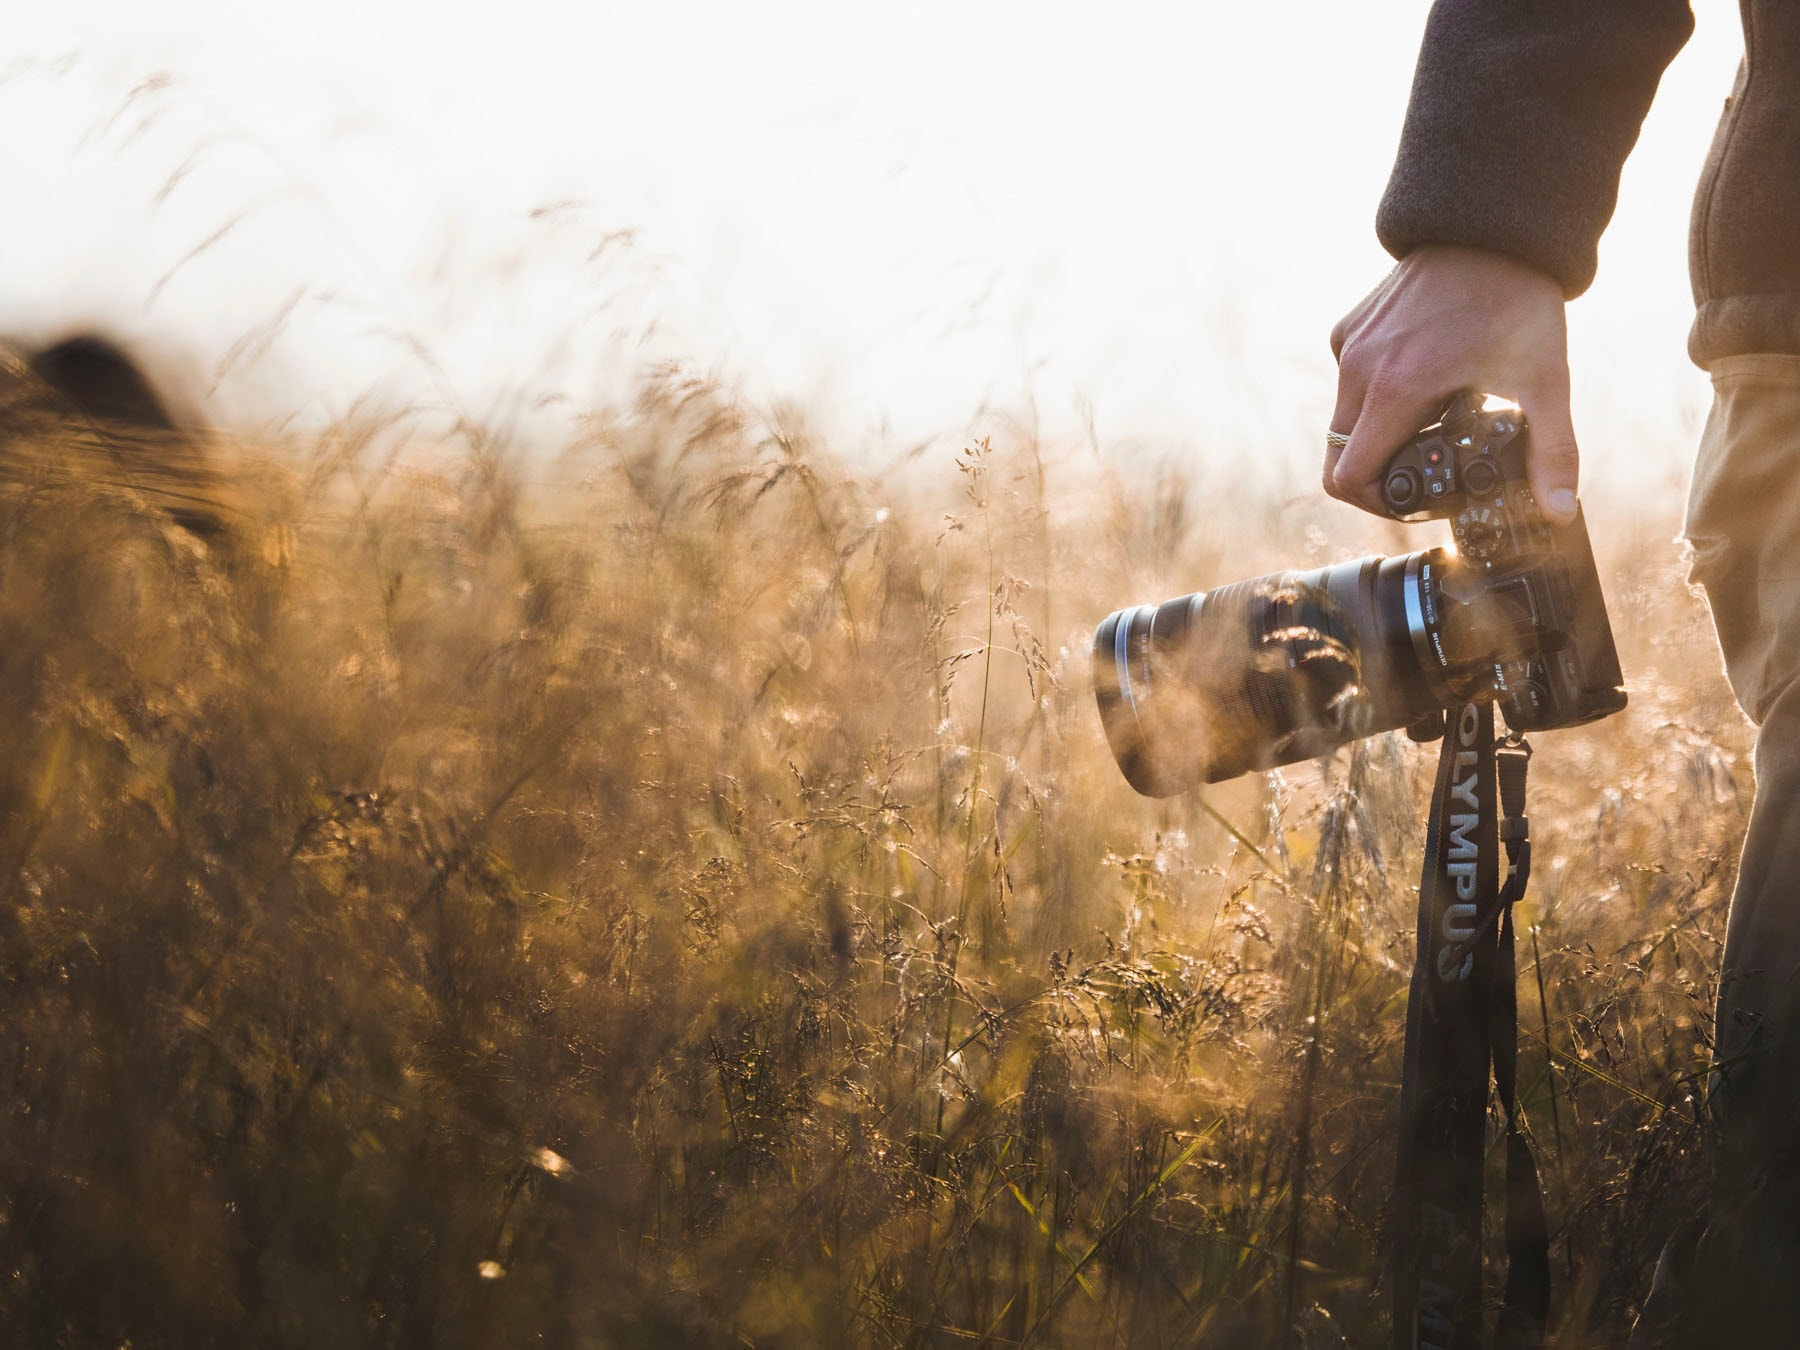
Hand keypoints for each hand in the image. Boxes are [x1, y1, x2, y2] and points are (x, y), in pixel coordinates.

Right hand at [1327, 244, 1577, 523]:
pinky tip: (1420, 380)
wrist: (1492, 227)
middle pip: (1338, 458)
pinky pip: (1347, 384)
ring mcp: (1350, 347)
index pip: (1349, 478)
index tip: (1412, 500)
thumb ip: (1552, 451)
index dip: (1376, 504)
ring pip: (1341, 423)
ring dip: (1376, 437)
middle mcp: (1360, 370)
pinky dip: (1374, 398)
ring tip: (1429, 424)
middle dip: (1375, 477)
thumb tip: (1559, 510)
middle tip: (1422, 474)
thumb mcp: (1545, 382)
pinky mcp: (1349, 329)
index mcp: (1398, 390)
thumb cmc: (1517, 300)